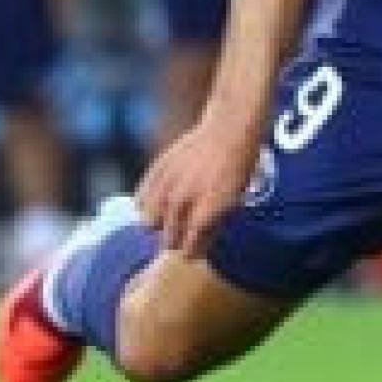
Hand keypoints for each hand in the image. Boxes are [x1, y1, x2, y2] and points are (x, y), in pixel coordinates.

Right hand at [136, 113, 262, 256]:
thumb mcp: (235, 199)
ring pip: (150, 220)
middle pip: (168, 237)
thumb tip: (198, 243)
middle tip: (181, 238)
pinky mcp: (157, 169)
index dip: (190, 252)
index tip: (191, 253)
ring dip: (159, 224)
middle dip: (175, 241)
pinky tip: (154, 203)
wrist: (228, 128)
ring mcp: (168, 184)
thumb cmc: (239, 165)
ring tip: (167, 221)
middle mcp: (184, 199)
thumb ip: (214, 223)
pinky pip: (141, 196)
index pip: (189, 245)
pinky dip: (146, 203)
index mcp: (207, 209)